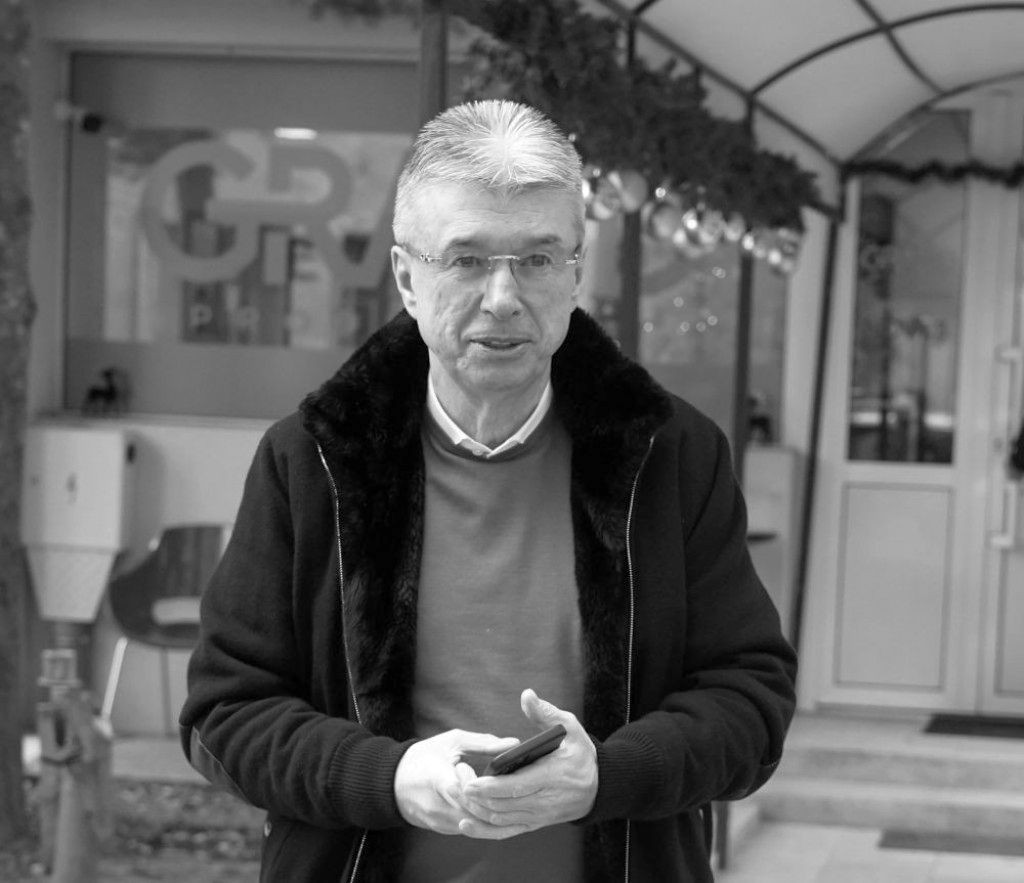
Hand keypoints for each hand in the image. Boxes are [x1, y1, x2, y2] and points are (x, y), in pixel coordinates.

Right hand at [394, 729, 518, 834]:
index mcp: (437, 778)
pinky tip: (504, 813)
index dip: (484, 786)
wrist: (393, 782)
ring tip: (518, 803)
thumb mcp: (452, 741)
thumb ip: (483, 742)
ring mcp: (440, 821)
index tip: (501, 776)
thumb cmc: (424, 757)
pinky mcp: (444, 829)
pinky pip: (471, 829)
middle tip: (520, 792)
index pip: (464, 789)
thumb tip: (513, 744)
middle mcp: (438, 805)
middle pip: (475, 811)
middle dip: (498, 803)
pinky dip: (488, 822)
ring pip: (476, 825)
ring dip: (497, 816)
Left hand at [457, 689, 597, 839]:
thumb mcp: (570, 728)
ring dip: (477, 811)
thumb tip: (527, 695)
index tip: (470, 783)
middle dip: (477, 798)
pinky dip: (485, 831)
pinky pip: (506, 831)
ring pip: (502, 819)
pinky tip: (466, 823)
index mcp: (553, 775)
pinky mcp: (535, 824)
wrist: (597, 786)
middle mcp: (545, 801)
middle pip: (504, 805)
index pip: (518, 786)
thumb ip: (546, 713)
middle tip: (456, 782)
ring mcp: (539, 815)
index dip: (492, 787)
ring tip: (457, 794)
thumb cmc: (581, 753)